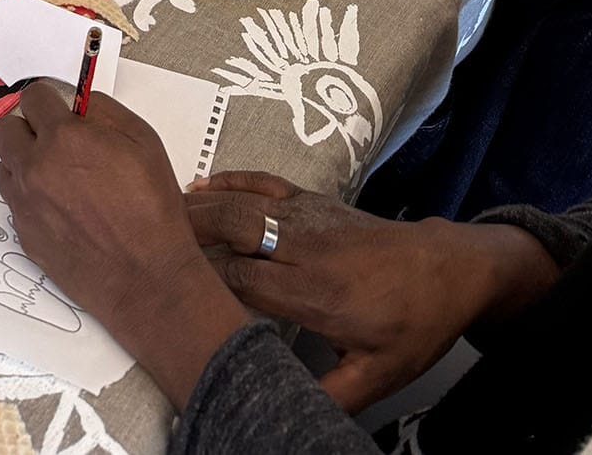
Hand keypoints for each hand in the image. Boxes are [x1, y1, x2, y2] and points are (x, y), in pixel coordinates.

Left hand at [0, 84, 248, 409]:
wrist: (146, 277)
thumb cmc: (152, 212)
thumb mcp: (142, 141)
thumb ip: (103, 110)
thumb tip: (78, 103)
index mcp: (63, 139)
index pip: (33, 96)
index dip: (48, 98)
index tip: (57, 105)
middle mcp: (35, 168)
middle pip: (8, 128)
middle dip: (28, 125)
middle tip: (52, 136)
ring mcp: (25, 204)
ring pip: (6, 165)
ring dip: (25, 161)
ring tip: (58, 174)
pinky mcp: (24, 234)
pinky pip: (14, 201)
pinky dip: (29, 196)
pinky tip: (59, 205)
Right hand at [186, 172, 558, 412]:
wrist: (446, 271)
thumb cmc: (411, 326)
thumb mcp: (378, 376)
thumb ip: (327, 394)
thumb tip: (281, 413)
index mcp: (316, 293)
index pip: (242, 280)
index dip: (203, 281)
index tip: (171, 287)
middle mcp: (305, 248)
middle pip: (233, 231)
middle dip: (187, 233)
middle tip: (145, 240)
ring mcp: (307, 217)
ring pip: (241, 203)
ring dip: (197, 206)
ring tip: (156, 213)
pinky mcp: (311, 200)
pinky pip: (261, 183)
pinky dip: (227, 180)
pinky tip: (198, 184)